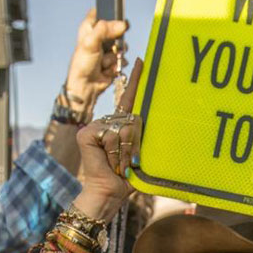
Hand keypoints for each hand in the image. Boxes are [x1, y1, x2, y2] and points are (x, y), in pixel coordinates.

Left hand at [64, 8, 128, 111]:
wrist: (87, 86)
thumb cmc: (82, 66)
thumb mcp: (90, 43)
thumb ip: (105, 30)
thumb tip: (122, 25)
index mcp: (89, 28)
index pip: (102, 13)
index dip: (109, 16)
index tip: (112, 23)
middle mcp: (99, 36)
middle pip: (117, 29)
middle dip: (115, 41)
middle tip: (108, 47)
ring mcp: (107, 48)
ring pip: (122, 45)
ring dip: (115, 55)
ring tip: (104, 62)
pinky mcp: (114, 59)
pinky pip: (123, 58)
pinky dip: (116, 64)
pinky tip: (107, 69)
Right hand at [74, 59, 142, 219]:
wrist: (110, 193)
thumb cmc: (128, 176)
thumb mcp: (143, 154)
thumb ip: (147, 137)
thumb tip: (165, 124)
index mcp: (121, 124)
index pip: (130, 98)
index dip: (136, 79)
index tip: (143, 60)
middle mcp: (108, 122)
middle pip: (132, 119)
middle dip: (135, 143)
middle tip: (128, 161)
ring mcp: (95, 126)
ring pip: (122, 128)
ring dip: (125, 151)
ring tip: (118, 163)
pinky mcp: (86, 133)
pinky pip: (109, 134)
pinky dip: (113, 151)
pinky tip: (106, 161)